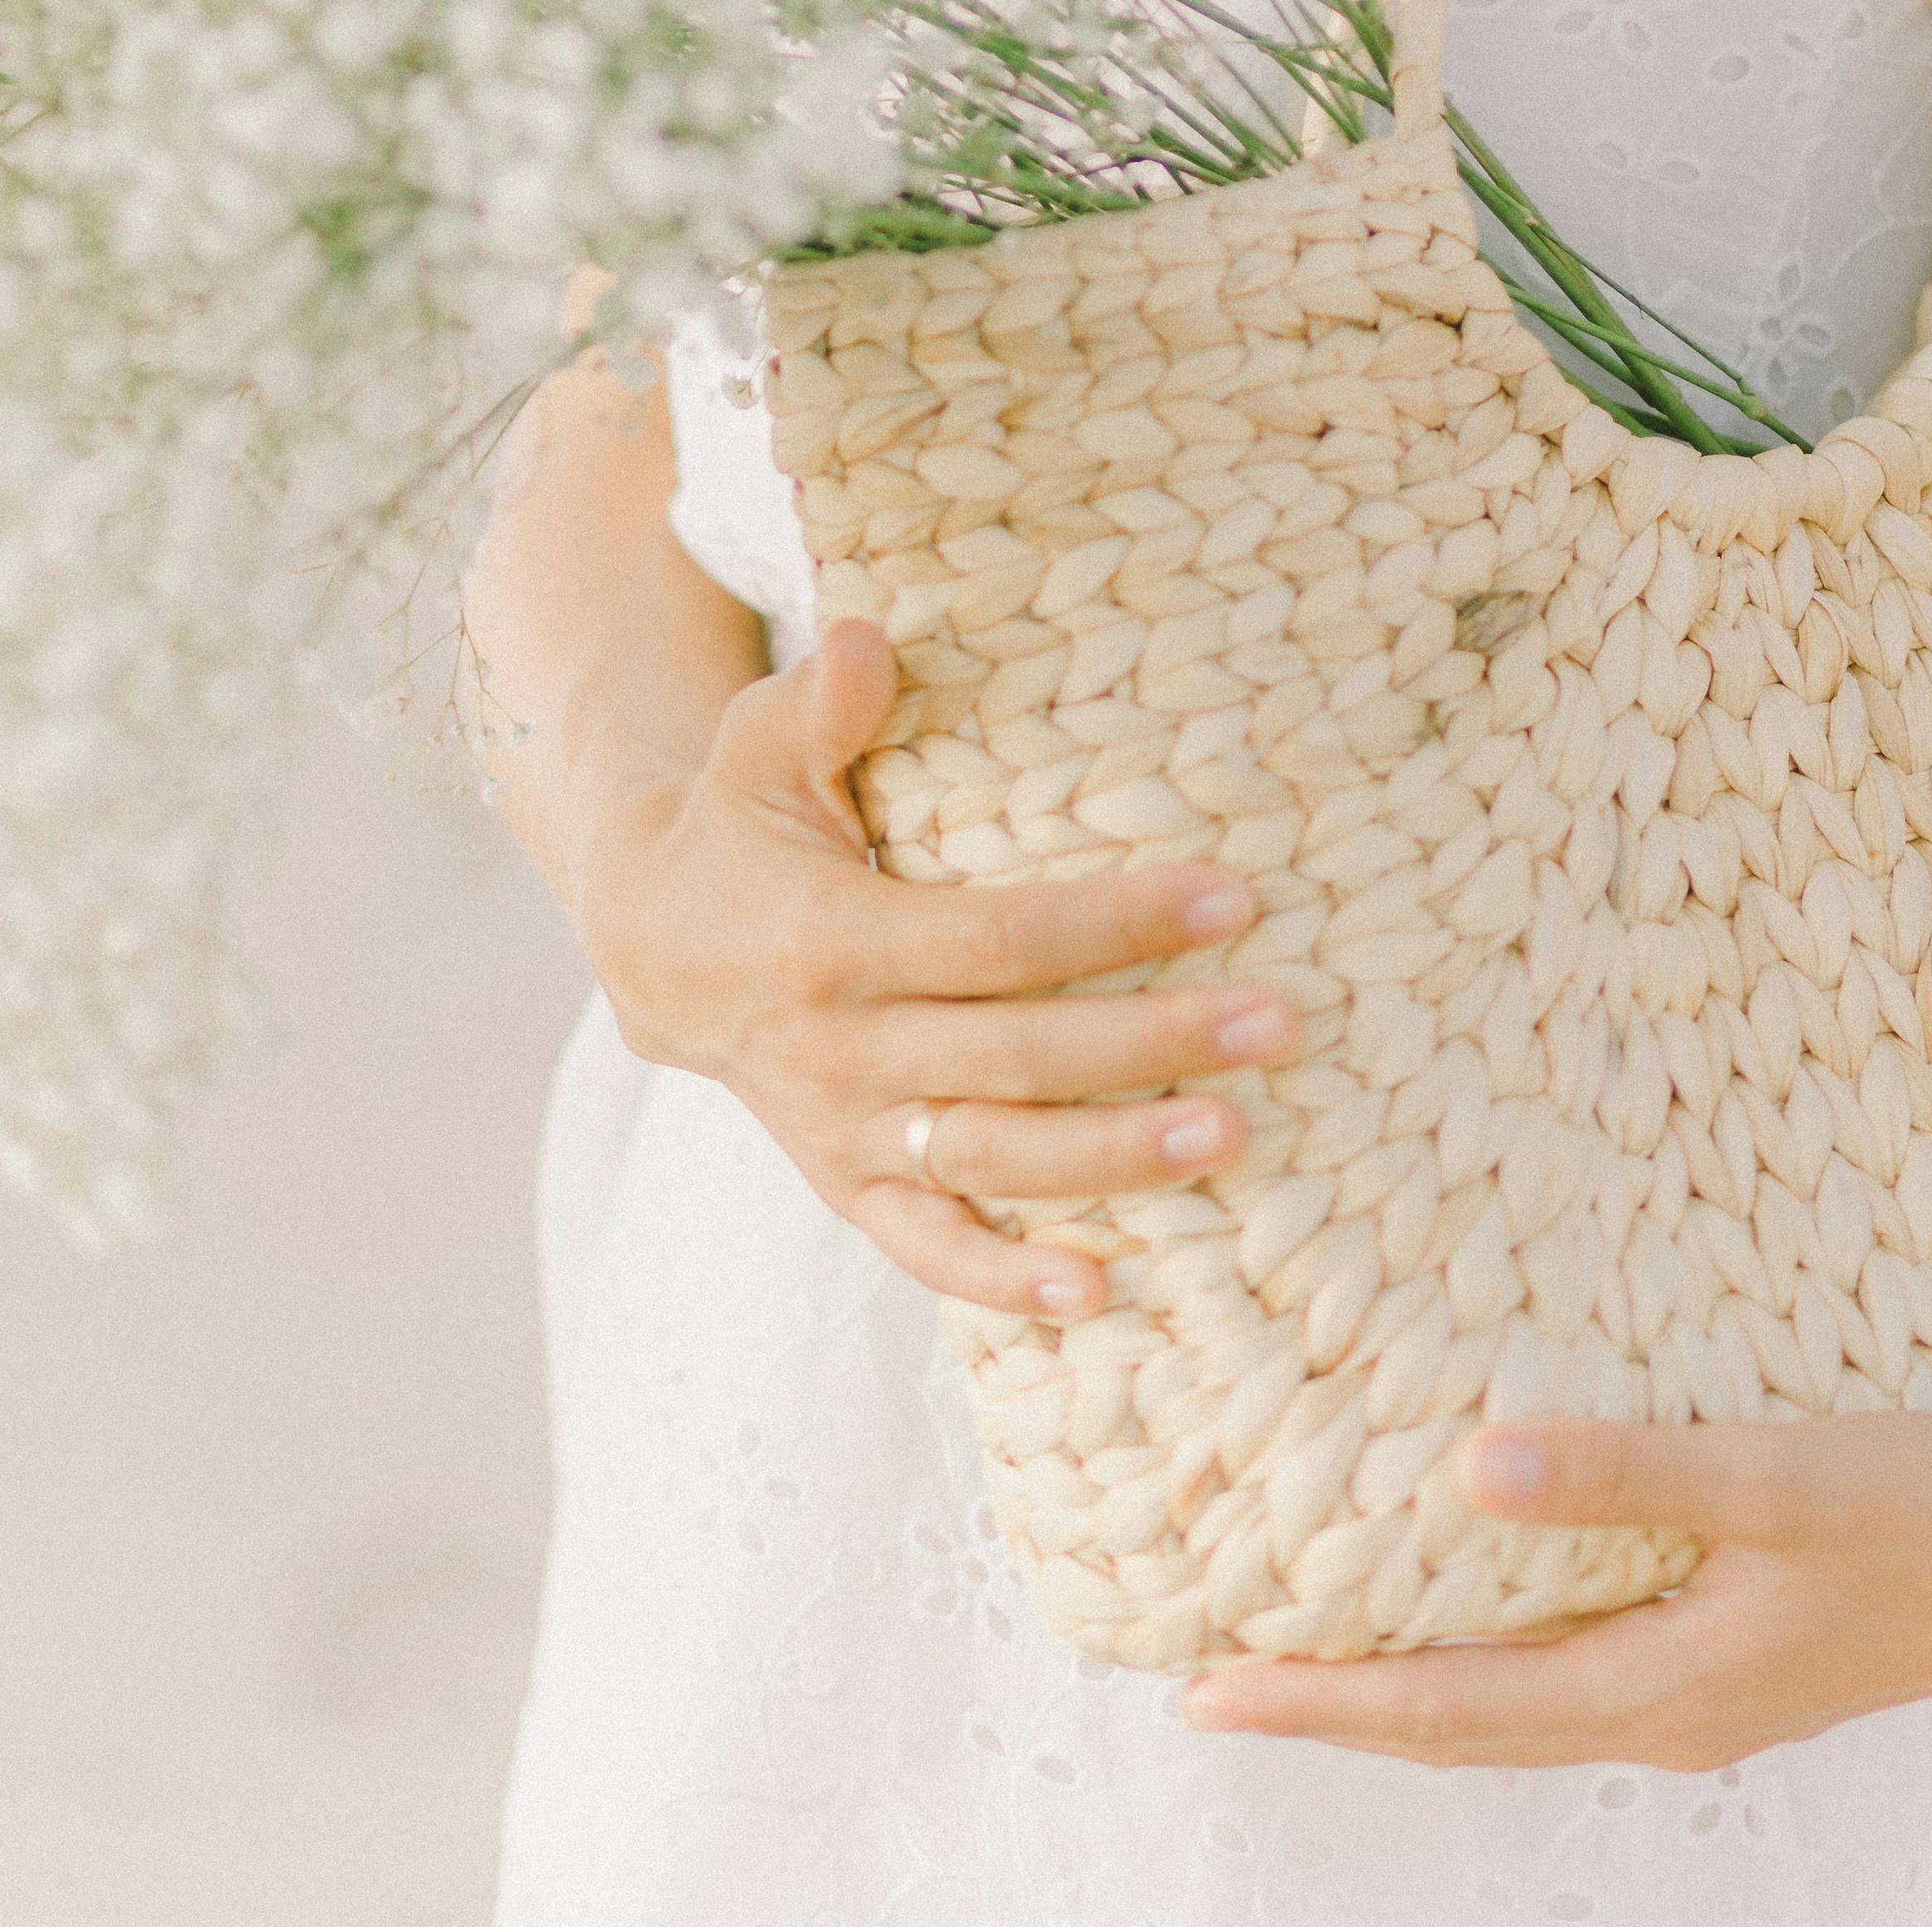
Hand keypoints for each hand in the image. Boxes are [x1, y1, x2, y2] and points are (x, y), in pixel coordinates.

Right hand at [571, 611, 1303, 1318]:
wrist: (654, 942)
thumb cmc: (738, 821)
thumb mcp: (757, 746)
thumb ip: (819, 700)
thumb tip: (865, 640)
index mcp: (831, 940)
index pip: (1000, 940)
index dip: (1113, 924)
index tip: (1227, 900)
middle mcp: (840, 1051)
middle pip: (1020, 1058)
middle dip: (1155, 1042)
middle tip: (1277, 1023)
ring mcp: (845, 1132)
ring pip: (994, 1161)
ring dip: (1115, 1159)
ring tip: (1232, 1136)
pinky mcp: (847, 1184)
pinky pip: (927, 1248)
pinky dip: (1005, 1281)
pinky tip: (1100, 1292)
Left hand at [1181, 1399, 1931, 1767]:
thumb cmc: (1918, 1509)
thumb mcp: (1767, 1476)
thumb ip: (1621, 1471)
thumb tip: (1468, 1468)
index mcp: (1659, 1690)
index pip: (1449, 1710)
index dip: (1324, 1700)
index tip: (1209, 1687)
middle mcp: (1662, 1715)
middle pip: (1463, 1727)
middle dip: (1338, 1706)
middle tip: (1217, 1679)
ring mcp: (1694, 1696)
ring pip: (1513, 1708)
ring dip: (1409, 1688)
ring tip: (1310, 1651)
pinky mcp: (1723, 1660)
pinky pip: (1566, 1674)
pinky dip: (1489, 1657)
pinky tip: (1465, 1603)